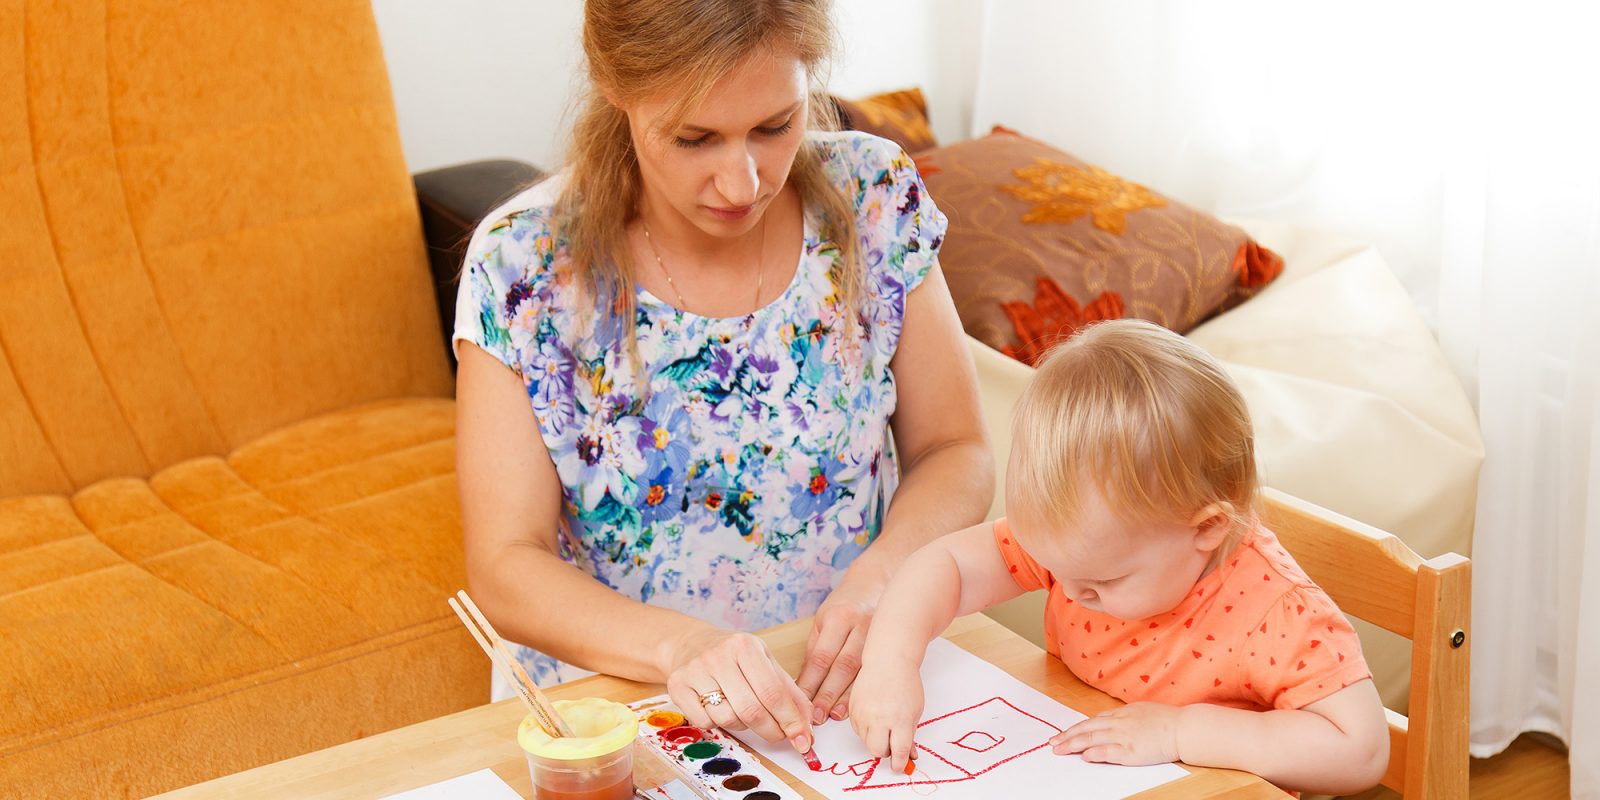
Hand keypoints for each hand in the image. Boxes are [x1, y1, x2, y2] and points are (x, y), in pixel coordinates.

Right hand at [664, 626, 814, 752]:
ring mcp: (695, 671)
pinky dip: (718, 725)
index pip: (773, 692)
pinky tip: (720, 709)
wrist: (690, 644)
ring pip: (728, 719)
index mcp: (745, 646)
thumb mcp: (764, 661)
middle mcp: (718, 656)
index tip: (803, 739)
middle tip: (780, 736)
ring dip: (744, 726)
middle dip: (772, 731)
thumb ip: (788, 691)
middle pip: (752, 710)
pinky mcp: (677, 686)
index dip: (791, 720)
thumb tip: (808, 723)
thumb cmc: (733, 656)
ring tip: (744, 713)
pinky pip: (705, 723)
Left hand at [797, 574, 881, 723]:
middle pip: (842, 666)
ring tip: (835, 715)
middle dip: (828, 694)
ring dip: (847, 696)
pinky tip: (857, 704)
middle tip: (817, 716)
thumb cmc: (846, 603)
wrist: (879, 582)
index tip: (800, 702)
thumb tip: (803, 682)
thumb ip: (815, 648)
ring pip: (860, 671)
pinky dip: (864, 689)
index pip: (821, 656)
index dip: (810, 682)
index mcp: (838, 618)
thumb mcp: (824, 618)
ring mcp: (878, 636)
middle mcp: (860, 627)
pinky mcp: (888, 644)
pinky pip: (874, 671)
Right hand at [847, 656, 923, 774]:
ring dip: (876, 739)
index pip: (898, 751)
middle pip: (878, 751)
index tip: (900, 766)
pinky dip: (866, 728)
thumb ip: (910, 735)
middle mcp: (879, 718)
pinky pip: (858, 730)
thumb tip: (908, 756)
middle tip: (892, 743)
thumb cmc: (905, 684)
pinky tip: (875, 715)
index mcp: (900, 719)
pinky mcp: (853, 709)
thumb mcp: (915, 711)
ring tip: (884, 723)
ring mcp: (863, 713)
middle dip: (886, 752)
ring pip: (866, 742)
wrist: (887, 661)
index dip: (899, 763)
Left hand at [1050, 702, 1183, 764]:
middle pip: (1086, 729)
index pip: (1092, 721)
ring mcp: (1124, 736)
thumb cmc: (1166, 720)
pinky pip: (1108, 752)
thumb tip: (1109, 721)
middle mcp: (1119, 723)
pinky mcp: (1131, 751)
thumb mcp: (1141, 711)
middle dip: (1067, 736)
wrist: (1184, 728)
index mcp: (1121, 714)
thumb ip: (1124, 716)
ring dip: (1073, 744)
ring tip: (1060, 750)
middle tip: (1052, 743)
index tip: (1063, 733)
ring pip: (1092, 739)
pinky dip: (1094, 753)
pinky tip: (1084, 757)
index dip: (1076, 728)